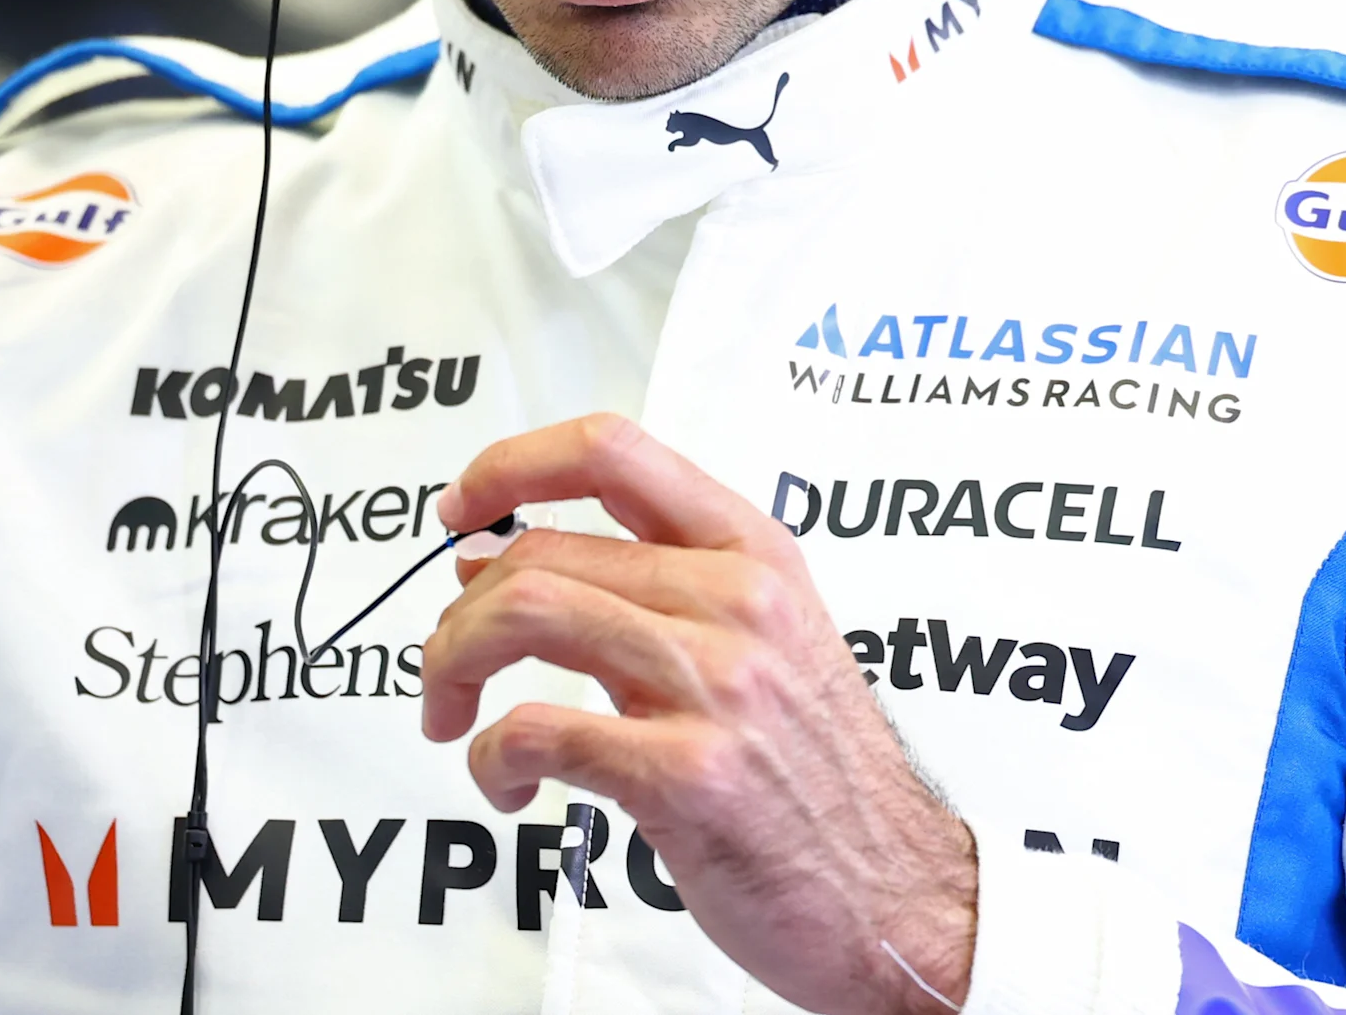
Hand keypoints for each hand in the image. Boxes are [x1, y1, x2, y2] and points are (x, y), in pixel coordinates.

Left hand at [426, 416, 976, 1014]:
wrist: (900, 894)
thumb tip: (497, 560)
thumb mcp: (760, 645)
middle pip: (541, 550)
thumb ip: (647, 593)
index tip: (459, 508)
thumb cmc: (819, 779)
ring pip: (526, 613)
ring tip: (455, 717)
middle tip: (445, 668)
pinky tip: (507, 784)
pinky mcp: (688, 772)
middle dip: (458, 613)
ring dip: (454, 666)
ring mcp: (716, 683)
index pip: (610, 451)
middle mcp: (736, 600)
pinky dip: (489, 757)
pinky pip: (537, 729)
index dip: (509, 465)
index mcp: (752, 552)